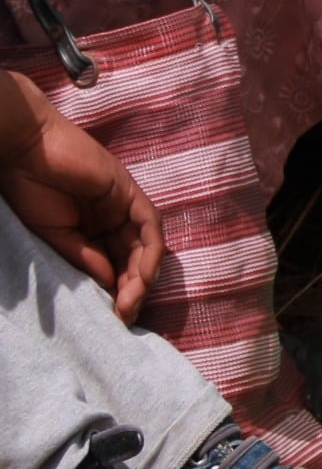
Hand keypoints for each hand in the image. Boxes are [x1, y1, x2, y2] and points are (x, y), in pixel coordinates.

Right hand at [0, 72, 161, 319]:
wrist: (24, 149)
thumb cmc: (29, 188)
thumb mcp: (55, 234)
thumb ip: (84, 258)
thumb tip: (109, 286)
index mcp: (93, 229)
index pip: (115, 265)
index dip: (117, 292)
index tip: (115, 319)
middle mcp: (114, 219)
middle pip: (134, 259)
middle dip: (133, 291)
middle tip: (126, 318)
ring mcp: (125, 205)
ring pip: (146, 248)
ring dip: (142, 279)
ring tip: (129, 305)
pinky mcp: (130, 192)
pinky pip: (150, 228)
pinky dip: (148, 255)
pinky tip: (139, 279)